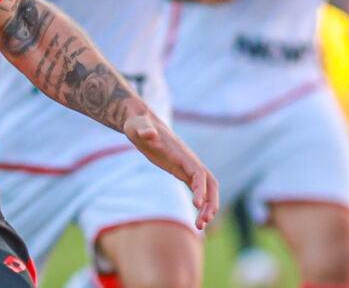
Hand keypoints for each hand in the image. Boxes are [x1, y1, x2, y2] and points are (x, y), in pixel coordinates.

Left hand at [122, 111, 218, 229]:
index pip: (198, 172)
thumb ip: (143, 129)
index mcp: (181, 152)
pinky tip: (196, 219)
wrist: (139, 122)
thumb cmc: (137, 124)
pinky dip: (199, 204)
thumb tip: (148, 133)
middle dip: (211, 202)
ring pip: (206, 189)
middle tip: (203, 222)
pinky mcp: (181, 171)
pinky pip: (197, 190)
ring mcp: (186, 166)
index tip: (196, 204)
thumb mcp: (137, 126)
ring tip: (199, 226)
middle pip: (209, 183)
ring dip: (207, 207)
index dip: (200, 188)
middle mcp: (188, 160)